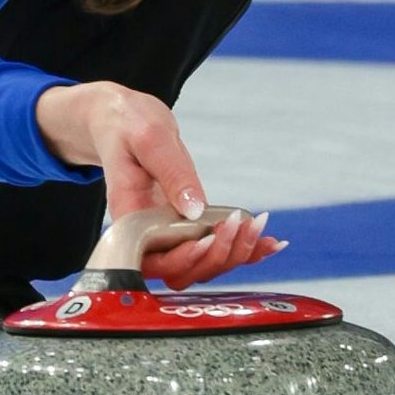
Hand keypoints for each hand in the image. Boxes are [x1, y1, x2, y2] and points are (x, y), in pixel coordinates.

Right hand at [34, 81, 286, 285]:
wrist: (124, 122)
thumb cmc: (128, 125)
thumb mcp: (150, 138)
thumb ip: (171, 173)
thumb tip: (194, 210)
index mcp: (129, 217)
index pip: (152, 259)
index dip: (181, 259)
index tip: (206, 239)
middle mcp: (147, 234)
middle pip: (182, 272)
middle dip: (216, 256)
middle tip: (241, 224)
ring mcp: (168, 234)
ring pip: (202, 266)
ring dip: (235, 254)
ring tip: (259, 227)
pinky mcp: (186, 226)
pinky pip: (215, 248)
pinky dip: (245, 250)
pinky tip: (270, 243)